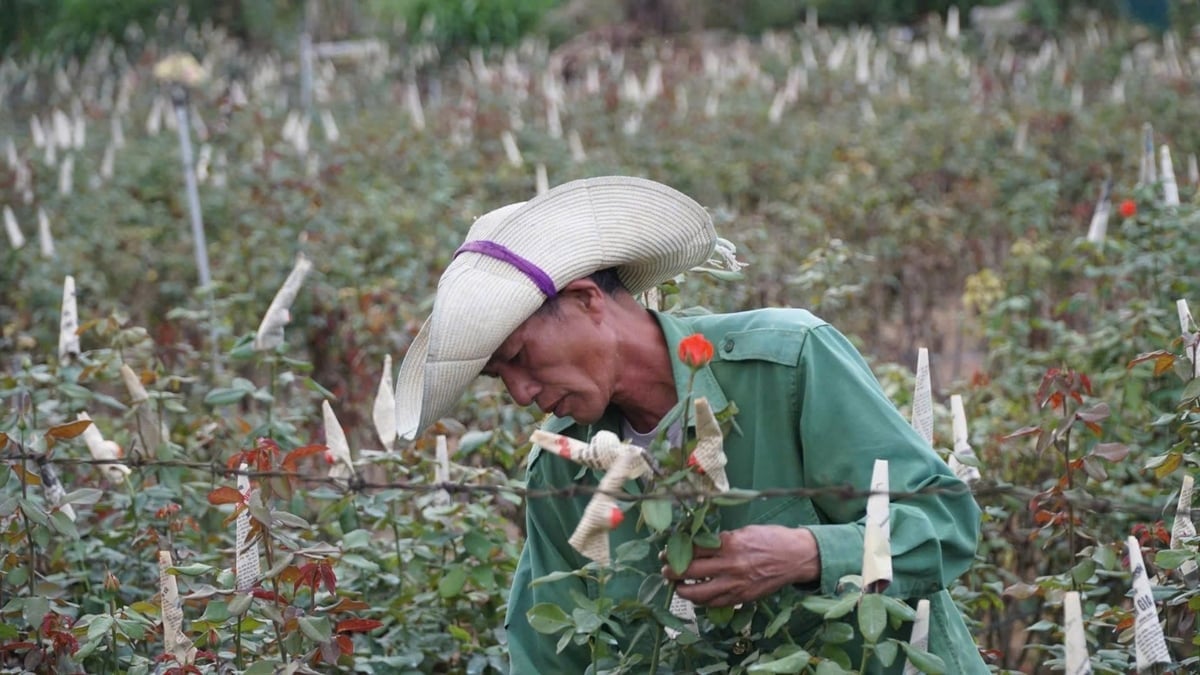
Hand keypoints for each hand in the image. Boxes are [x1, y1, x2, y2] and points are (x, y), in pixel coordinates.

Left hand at [663, 526, 820, 606]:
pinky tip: (696, 596)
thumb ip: (721, 540)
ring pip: (698, 593)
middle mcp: (730, 565)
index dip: (675, 551)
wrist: (796, 557)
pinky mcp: (742, 597)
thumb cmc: (771, 539)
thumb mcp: (744, 531)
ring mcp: (735, 584)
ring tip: (676, 586)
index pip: (692, 549)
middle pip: (689, 571)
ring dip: (682, 590)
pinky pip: (714, 603)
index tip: (666, 551)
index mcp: (729, 544)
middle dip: (671, 571)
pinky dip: (702, 600)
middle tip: (664, 570)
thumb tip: (699, 545)